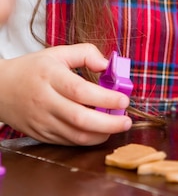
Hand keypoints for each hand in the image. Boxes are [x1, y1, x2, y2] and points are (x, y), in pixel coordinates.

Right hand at [0, 44, 131, 144]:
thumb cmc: (32, 70)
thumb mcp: (57, 54)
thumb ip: (85, 54)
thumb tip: (108, 65)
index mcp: (49, 77)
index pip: (80, 91)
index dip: (105, 98)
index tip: (124, 100)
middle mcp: (45, 101)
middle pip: (81, 118)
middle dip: (110, 123)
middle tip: (127, 120)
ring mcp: (42, 121)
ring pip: (76, 136)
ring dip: (102, 134)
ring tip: (117, 126)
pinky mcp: (42, 135)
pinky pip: (69, 142)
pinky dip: (88, 139)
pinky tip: (100, 131)